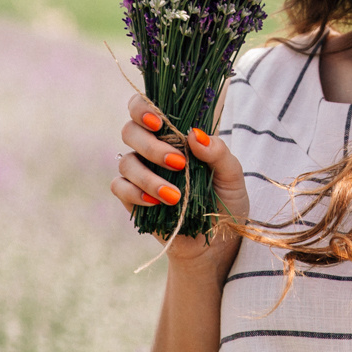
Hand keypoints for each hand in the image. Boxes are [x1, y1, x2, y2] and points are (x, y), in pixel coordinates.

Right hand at [112, 93, 250, 274]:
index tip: (160, 123)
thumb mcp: (232, 176)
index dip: (143, 107)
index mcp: (174, 134)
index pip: (145, 107)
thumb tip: (195, 134)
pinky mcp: (132, 198)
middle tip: (178, 163)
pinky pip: (119, 187)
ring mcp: (140, 173)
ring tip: (175, 195)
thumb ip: (218, 152)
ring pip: (126, 162)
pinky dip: (135, 193)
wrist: (218, 243)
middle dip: (151, 146)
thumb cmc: (225, 202)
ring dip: (148, 176)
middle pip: (130, 131)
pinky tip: (156, 202)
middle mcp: (152, 149)